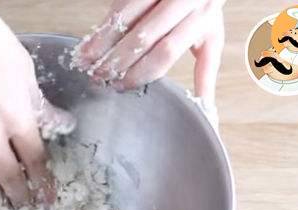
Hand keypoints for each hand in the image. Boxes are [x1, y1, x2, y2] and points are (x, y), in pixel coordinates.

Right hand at [0, 0, 55, 206]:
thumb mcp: (24, 71)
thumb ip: (40, 105)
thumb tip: (60, 123)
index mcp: (18, 119)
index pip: (36, 162)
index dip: (44, 183)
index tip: (48, 198)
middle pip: (10, 178)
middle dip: (21, 196)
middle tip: (26, 208)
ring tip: (1, 202)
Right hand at [73, 0, 224, 103]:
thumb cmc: (203, 9)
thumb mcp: (210, 39)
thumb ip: (205, 74)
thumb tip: (205, 111)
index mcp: (201, 20)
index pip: (165, 52)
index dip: (140, 71)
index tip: (122, 85)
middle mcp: (183, 1)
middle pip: (143, 37)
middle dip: (117, 60)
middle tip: (100, 77)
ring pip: (126, 18)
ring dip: (103, 42)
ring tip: (87, 61)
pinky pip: (120, 4)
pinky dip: (103, 25)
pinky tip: (90, 40)